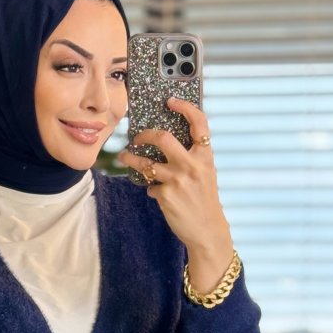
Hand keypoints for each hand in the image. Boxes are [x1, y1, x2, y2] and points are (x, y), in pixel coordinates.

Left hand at [116, 98, 234, 287]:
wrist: (207, 230)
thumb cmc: (204, 201)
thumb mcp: (206, 174)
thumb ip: (191, 158)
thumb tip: (164, 143)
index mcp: (205, 157)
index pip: (199, 123)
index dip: (185, 108)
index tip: (170, 101)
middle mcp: (192, 165)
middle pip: (163, 138)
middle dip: (144, 134)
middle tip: (136, 137)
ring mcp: (178, 180)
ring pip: (146, 163)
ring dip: (130, 159)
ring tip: (124, 157)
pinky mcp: (165, 195)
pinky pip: (150, 186)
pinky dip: (151, 188)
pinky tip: (157, 194)